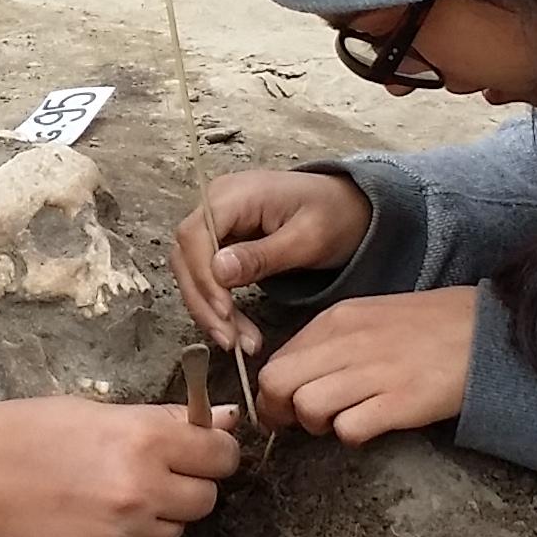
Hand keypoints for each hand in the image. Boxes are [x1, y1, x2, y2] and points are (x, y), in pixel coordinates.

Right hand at [0, 396, 242, 536]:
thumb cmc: (19, 433)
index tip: (199, 452)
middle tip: (147, 475)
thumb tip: (223, 418)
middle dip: (185, 488)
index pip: (221, 456)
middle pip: (205, 501)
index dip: (213, 452)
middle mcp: (142, 492)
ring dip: (151, 517)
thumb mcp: (92, 410)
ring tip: (101, 497)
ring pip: (170, 533)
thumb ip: (162, 420)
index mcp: (144, 441)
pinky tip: (79, 522)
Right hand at [168, 169, 373, 351]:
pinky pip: (207, 276)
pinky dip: (217, 306)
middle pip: (186, 257)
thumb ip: (262, 256)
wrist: (350, 207)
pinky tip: (235, 330)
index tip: (224, 311)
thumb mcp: (307, 239)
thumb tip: (218, 271)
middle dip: (204, 303)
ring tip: (237, 343)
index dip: (203, 276)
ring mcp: (217, 223)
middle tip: (230, 340)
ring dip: (208, 311)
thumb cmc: (334, 215)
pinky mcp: (222, 242)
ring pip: (192, 272)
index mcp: (236, 193)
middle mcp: (216, 204)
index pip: (195, 236)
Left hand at [257, 288, 478, 444]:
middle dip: (279, 412)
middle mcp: (349, 342)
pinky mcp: (402, 401)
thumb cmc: (430, 327)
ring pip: (307, 406)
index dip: (273, 392)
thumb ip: (331, 343)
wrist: (488, 330)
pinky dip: (351, 436)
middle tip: (299, 424)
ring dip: (316, 425)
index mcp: (337, 320)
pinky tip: (369, 427)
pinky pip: (349, 429)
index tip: (282, 407)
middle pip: (277, 383)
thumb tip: (295, 375)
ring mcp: (375, 372)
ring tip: (340, 422)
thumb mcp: (370, 317)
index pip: (275, 360)